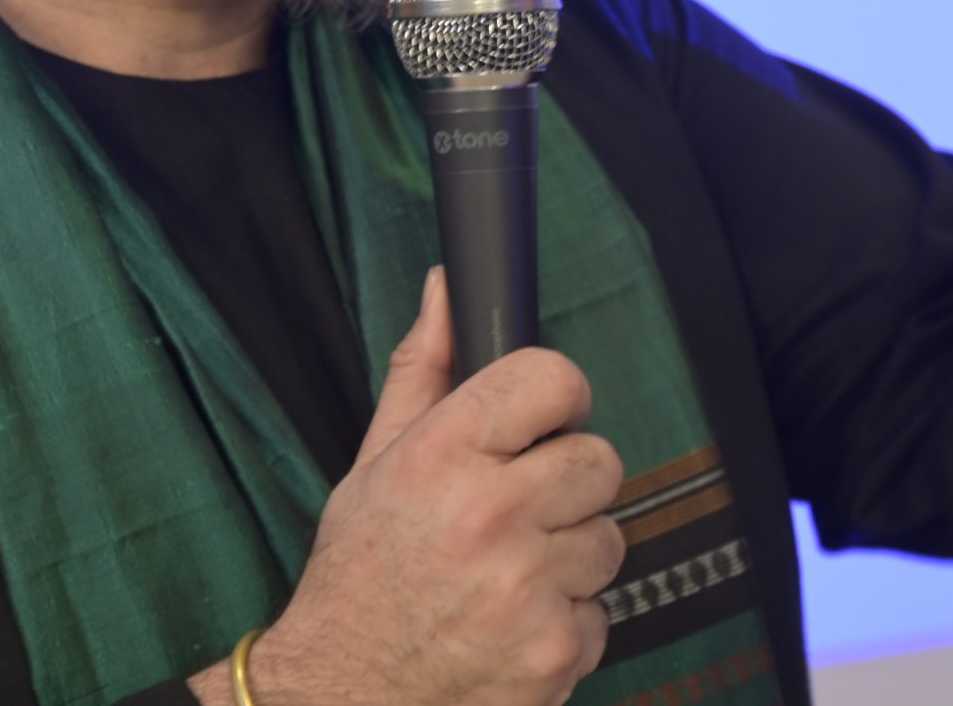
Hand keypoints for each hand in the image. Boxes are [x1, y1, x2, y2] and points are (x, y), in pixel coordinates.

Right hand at [226, 268, 626, 705]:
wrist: (344, 694)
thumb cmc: (360, 575)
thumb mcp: (374, 463)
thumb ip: (423, 371)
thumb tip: (446, 288)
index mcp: (442, 456)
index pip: (553, 379)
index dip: (556, 398)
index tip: (541, 421)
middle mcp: (490, 515)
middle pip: (598, 459)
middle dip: (567, 481)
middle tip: (520, 508)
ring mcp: (529, 589)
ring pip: (609, 537)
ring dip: (570, 554)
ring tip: (509, 572)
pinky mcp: (557, 652)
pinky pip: (603, 611)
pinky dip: (567, 620)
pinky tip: (514, 623)